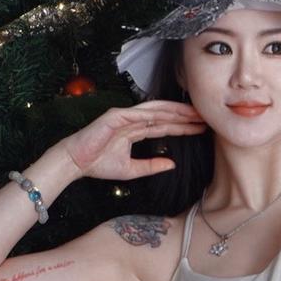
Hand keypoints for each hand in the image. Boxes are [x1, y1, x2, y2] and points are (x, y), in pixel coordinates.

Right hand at [57, 99, 207, 182]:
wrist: (75, 163)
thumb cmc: (99, 164)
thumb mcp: (132, 170)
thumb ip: (152, 166)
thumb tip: (172, 164)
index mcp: (136, 131)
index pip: (165, 126)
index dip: (183, 126)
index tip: (201, 127)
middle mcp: (133, 121)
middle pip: (164, 115)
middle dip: (184, 115)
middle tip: (205, 115)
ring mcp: (124, 116)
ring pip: (155, 110)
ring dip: (175, 110)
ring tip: (193, 112)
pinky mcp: (115, 116)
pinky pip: (139, 113)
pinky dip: (155, 112)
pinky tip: (171, 113)